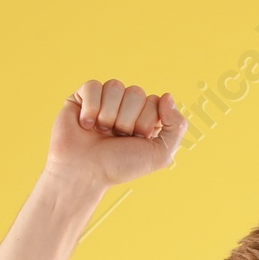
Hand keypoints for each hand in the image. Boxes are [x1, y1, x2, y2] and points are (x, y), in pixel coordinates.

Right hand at [47, 78, 187, 189]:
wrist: (84, 173)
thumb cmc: (119, 166)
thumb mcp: (159, 155)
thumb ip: (176, 127)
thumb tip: (168, 96)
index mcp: (145, 118)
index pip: (156, 101)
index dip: (146, 122)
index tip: (136, 140)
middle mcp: (126, 107)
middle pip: (136, 93)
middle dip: (127, 120)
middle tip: (117, 138)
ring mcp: (104, 100)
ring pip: (115, 87)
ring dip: (109, 116)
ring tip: (101, 132)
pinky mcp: (82, 97)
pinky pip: (93, 86)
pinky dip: (91, 108)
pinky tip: (86, 125)